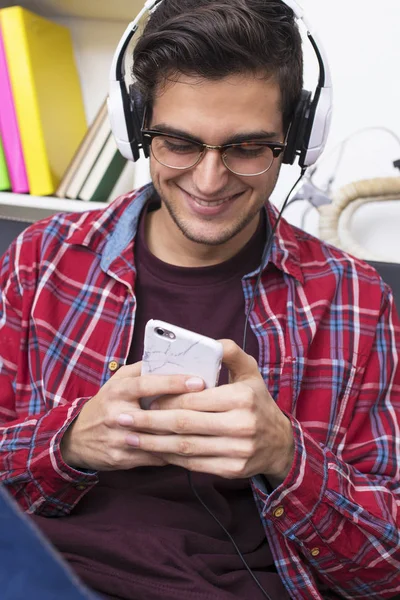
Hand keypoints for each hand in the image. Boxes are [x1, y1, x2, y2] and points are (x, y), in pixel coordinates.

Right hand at [60, 362, 204, 471]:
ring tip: (210, 427)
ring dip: (184, 435)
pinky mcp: (121, 459)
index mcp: (117, 391)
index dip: (173, 382)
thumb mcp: (118, 382)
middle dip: (185, 411)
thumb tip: (171, 358)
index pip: (147, 384)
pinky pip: (154, 458)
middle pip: (156, 415)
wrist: (76, 438)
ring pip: (158, 439)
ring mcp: (119, 439)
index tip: (199, 381)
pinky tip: (194, 447)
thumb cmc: (106, 403)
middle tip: (213, 406)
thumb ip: (142, 370)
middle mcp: (117, 415)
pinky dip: (174, 453)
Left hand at [118, 340, 294, 483]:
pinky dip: (170, 458)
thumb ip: (229, 352)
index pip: (193, 398)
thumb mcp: (250, 371)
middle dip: (149, 422)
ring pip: (185, 447)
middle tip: (123, 418)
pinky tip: (152, 451)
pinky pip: (194, 464)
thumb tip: (208, 342)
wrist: (279, 442)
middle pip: (184, 424)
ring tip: (128, 437)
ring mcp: (237, 450)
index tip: (143, 397)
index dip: (165, 399)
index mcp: (242, 397)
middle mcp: (241, 425)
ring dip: (153, 443)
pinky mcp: (233, 470)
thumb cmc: (257, 400)